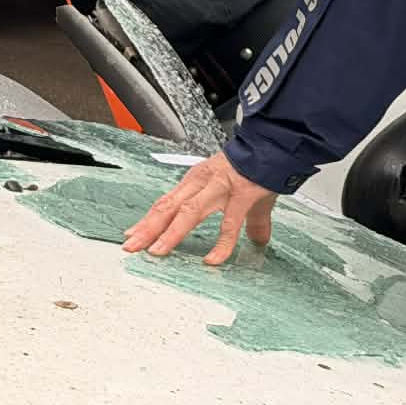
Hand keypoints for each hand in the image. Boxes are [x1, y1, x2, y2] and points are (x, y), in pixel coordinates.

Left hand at [123, 150, 276, 264]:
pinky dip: (220, 243)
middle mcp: (201, 183)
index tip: (131, 236)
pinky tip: (212, 260)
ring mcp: (220, 188)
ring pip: (189, 212)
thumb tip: (257, 241)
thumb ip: (244, 221)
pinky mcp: (242, 195)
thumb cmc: (254, 167)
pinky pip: (229, 224)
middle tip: (131, 247)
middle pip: (168, 208)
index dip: (147, 220)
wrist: (274, 145)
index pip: (165, 203)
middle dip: (148, 229)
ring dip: (171, 233)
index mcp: (196, 181)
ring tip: (158, 252)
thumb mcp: (239, 193)